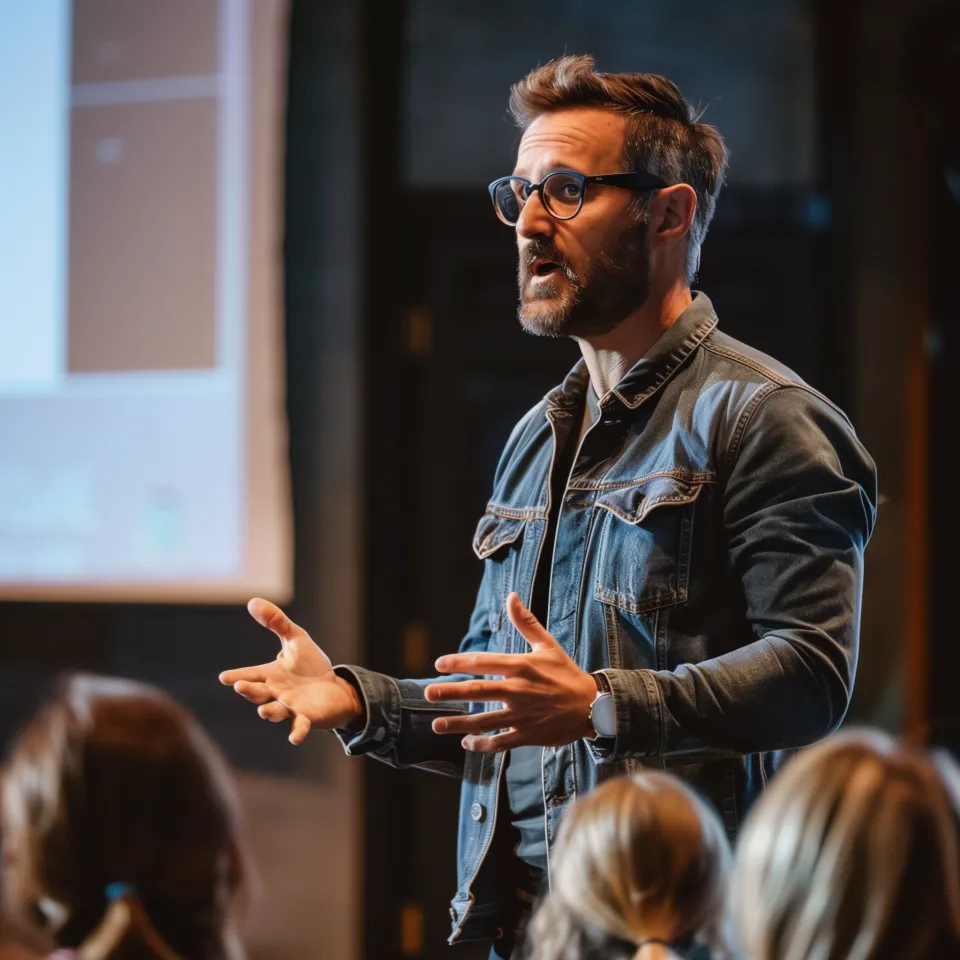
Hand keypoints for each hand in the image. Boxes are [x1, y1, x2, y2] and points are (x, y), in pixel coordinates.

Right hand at [219, 598, 361, 743]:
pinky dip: (297, 731)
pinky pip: (300, 725)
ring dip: (270, 712)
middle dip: (250, 691)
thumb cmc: (310, 665)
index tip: (224, 677)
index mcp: (271, 674)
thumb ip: (276, 622)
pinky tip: (295, 737)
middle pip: (258, 693)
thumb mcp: (295, 638)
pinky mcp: (306, 717)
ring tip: (264, 711)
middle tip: (241, 686)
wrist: (332, 689)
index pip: (251, 674)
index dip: (237, 675)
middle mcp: (276, 692)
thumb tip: (252, 601)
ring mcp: (290, 707)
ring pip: (275, 711)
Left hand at [424, 592, 597, 752]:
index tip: (439, 664)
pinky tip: (467, 742)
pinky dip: (482, 744)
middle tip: (428, 693)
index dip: (458, 662)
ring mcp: (523, 715)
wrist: (594, 705)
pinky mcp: (528, 735)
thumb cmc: (567, 673)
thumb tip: (511, 596)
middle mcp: (519, 691)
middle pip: (478, 691)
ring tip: (436, 724)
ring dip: (458, 723)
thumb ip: (526, 622)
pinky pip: (500, 742)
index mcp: (521, 667)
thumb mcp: (547, 645)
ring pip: (484, 721)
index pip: (483, 662)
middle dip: (450, 692)